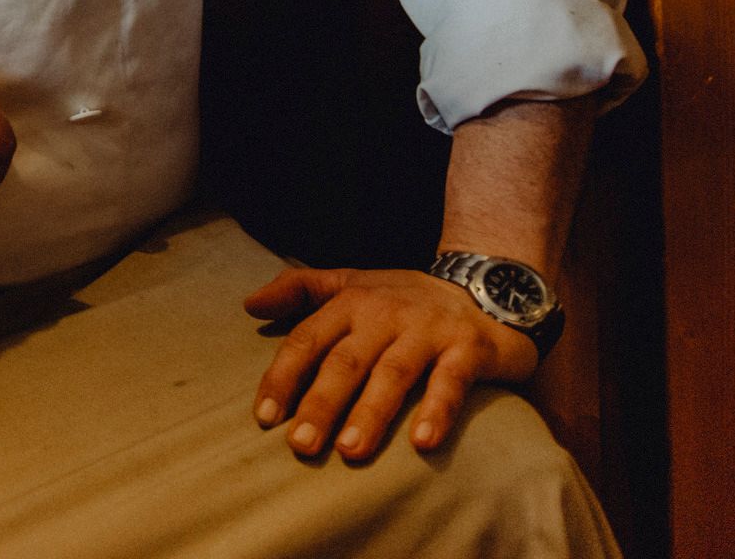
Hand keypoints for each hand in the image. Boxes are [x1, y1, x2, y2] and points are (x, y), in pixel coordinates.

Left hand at [245, 266, 538, 460]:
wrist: (486, 287)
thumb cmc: (404, 297)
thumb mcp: (350, 283)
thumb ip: (299, 289)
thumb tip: (249, 305)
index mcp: (350, 302)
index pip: (307, 341)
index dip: (283, 377)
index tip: (264, 418)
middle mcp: (384, 314)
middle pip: (345, 362)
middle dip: (320, 404)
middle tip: (300, 445)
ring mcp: (427, 330)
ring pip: (392, 374)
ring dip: (370, 413)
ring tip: (350, 451)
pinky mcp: (468, 348)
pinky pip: (451, 382)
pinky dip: (437, 410)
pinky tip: (422, 442)